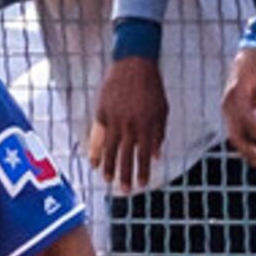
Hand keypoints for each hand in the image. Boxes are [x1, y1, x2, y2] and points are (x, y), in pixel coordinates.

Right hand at [88, 56, 167, 192]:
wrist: (134, 63)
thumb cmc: (151, 86)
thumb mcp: (162, 109)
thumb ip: (159, 133)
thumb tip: (156, 155)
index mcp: (146, 124)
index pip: (144, 154)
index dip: (143, 171)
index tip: (142, 185)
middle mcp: (129, 125)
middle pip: (126, 156)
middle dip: (126, 175)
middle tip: (125, 191)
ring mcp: (114, 119)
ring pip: (110, 149)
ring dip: (109, 167)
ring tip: (107, 181)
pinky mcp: (102, 113)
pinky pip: (98, 136)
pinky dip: (95, 151)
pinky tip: (93, 162)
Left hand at [222, 46, 255, 166]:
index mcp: (234, 112)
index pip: (239, 138)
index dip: (250, 152)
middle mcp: (228, 108)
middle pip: (236, 137)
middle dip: (250, 153)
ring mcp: (230, 100)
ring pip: (238, 128)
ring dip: (252, 143)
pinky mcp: (236, 91)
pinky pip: (244, 113)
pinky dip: (254, 126)